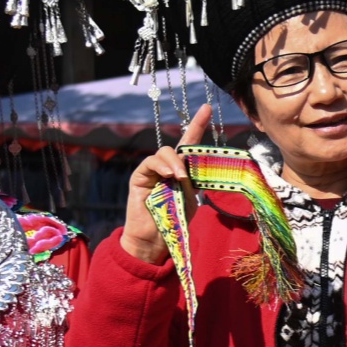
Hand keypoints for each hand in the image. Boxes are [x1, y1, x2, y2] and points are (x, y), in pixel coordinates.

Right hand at [120, 106, 214, 264]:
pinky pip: (150, 162)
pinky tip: (168, 175)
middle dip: (187, 148)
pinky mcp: (140, 176)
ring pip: (164, 152)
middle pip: (178, 146)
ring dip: (174, 164)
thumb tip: (192, 164)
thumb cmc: (176, 219)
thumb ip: (193, 179)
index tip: (207, 108)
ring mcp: (153, 170)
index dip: (198, 125)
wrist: (157, 238)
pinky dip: (161, 166)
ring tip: (179, 178)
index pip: (190, 143)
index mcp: (183, 170)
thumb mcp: (191, 197)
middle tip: (188, 175)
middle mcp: (168, 166)